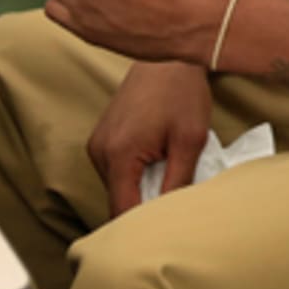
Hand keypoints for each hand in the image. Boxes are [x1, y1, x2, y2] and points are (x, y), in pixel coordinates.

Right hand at [87, 60, 212, 216]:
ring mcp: (98, 143)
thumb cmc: (183, 92)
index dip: (143, 227)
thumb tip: (173, 215)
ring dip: (142, 186)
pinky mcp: (103, 136)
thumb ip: (179, 180)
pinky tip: (159, 158)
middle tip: (176, 203)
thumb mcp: (191, 138)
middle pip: (119, 199)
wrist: (170, 56)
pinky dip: (136, 171)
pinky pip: (118, 168)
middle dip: (146, 205)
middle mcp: (100, 152)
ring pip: (119, 185)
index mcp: (119, 154)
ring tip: (170, 172)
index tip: (165, 232)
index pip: (122, 210)